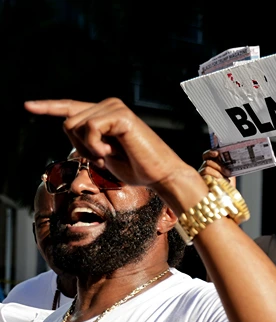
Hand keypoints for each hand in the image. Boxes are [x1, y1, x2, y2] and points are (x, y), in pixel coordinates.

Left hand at [24, 98, 190, 187]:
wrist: (161, 175)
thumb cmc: (137, 168)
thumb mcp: (103, 155)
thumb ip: (86, 140)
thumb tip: (70, 129)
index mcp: (106, 114)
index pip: (72, 108)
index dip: (49, 107)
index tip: (28, 106)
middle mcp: (110, 105)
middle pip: (68, 121)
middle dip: (78, 146)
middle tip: (101, 159)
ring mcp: (115, 107)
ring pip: (75, 124)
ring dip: (86, 148)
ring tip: (107, 156)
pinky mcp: (120, 114)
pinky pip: (89, 127)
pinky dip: (94, 146)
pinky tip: (110, 153)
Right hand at [199, 150, 235, 186]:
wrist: (228, 199)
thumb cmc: (228, 187)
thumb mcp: (230, 174)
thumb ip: (228, 166)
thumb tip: (230, 157)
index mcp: (212, 166)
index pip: (206, 156)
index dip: (210, 153)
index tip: (217, 153)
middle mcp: (205, 170)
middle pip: (207, 162)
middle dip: (219, 166)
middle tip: (228, 173)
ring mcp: (202, 176)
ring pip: (206, 168)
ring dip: (218, 173)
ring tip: (225, 180)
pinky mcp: (201, 183)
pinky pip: (206, 176)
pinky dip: (214, 177)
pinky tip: (220, 181)